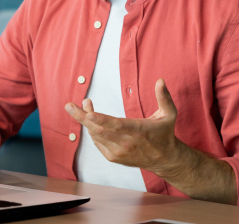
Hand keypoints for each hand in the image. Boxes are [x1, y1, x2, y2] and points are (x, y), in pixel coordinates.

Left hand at [64, 78, 180, 176]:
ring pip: (96, 136)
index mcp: (139, 131)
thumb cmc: (165, 133)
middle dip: (82, 117)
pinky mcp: (114, 158)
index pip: (117, 125)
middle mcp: (126, 144)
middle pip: (99, 130)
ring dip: (87, 120)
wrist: (164, 160)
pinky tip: (93, 120)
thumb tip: (160, 80)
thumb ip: (164, 97)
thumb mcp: (169, 114)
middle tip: (69, 106)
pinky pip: (97, 142)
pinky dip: (92, 130)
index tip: (88, 112)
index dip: (101, 119)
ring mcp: (119, 152)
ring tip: (85, 105)